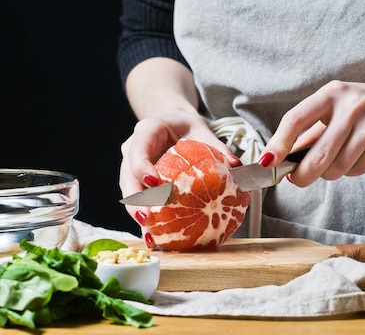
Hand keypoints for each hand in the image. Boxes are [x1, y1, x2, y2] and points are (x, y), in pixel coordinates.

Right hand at [119, 110, 236, 244]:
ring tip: (151, 238)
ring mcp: (132, 168)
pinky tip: (155, 239)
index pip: (138, 149)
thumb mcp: (203, 130)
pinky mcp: (137, 184)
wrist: (174, 125)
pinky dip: (147, 220)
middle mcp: (133, 150)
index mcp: (147, 131)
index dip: (142, 167)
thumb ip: (218, 147)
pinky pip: (138, 202)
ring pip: (129, 194)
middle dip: (135, 201)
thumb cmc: (187, 128)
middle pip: (127, 178)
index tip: (154, 181)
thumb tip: (236, 166)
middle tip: (147, 218)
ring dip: (139, 216)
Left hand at [259, 79, 364, 185]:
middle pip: (317, 155)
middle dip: (303, 174)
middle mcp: (350, 105)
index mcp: (331, 93)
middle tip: (298, 179)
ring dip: (331, 172)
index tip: (268, 160)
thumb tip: (281, 156)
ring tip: (338, 159)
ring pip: (337, 167)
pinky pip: (358, 169)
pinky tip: (360, 155)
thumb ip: (312, 130)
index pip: (295, 119)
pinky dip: (353, 170)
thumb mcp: (338, 106)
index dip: (278, 143)